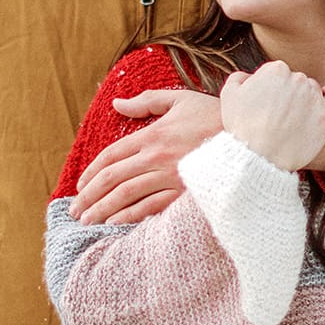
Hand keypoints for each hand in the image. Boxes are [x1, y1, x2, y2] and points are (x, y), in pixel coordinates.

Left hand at [71, 89, 221, 223]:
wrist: (249, 137)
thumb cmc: (214, 116)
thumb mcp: (179, 100)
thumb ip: (146, 101)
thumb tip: (117, 103)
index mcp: (152, 135)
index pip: (111, 155)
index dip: (91, 172)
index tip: (80, 186)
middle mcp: (156, 157)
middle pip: (112, 178)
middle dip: (89, 197)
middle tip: (75, 211)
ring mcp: (170, 177)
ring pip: (126, 196)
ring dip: (103, 210)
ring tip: (88, 222)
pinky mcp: (184, 193)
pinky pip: (151, 208)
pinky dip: (130, 217)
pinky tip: (115, 224)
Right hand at [220, 61, 324, 171]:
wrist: (258, 159)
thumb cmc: (241, 129)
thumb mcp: (229, 96)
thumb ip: (240, 77)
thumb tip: (250, 76)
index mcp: (275, 70)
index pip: (278, 73)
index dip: (271, 90)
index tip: (268, 106)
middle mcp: (297, 78)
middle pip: (296, 81)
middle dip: (288, 96)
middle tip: (278, 118)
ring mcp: (314, 96)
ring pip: (313, 89)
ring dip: (305, 101)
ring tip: (292, 122)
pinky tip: (320, 108)